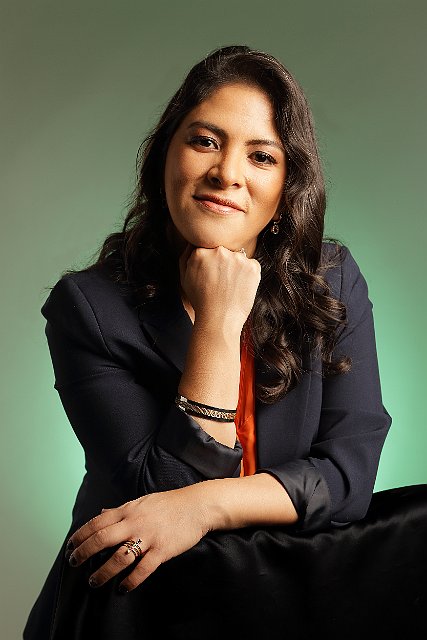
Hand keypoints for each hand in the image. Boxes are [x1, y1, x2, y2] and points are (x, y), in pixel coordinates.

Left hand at [66, 485, 209, 592]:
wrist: (197, 505)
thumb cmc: (169, 504)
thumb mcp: (142, 501)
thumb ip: (120, 509)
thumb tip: (101, 512)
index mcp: (128, 510)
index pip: (97, 522)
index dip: (80, 535)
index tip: (70, 546)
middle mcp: (135, 522)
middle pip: (102, 539)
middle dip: (84, 552)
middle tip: (74, 563)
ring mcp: (149, 537)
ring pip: (119, 557)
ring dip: (103, 572)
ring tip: (94, 581)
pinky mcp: (162, 550)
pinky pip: (143, 569)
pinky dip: (130, 581)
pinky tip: (123, 588)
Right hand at [179, 244, 260, 330]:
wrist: (219, 320)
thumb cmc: (201, 301)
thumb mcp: (184, 278)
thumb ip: (186, 256)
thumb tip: (193, 242)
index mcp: (201, 251)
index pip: (209, 247)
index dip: (211, 262)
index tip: (211, 274)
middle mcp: (220, 251)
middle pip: (224, 250)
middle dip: (224, 263)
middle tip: (221, 282)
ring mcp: (238, 258)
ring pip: (238, 257)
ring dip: (236, 267)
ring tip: (230, 287)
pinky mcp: (252, 266)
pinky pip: (251, 265)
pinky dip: (248, 275)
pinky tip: (240, 287)